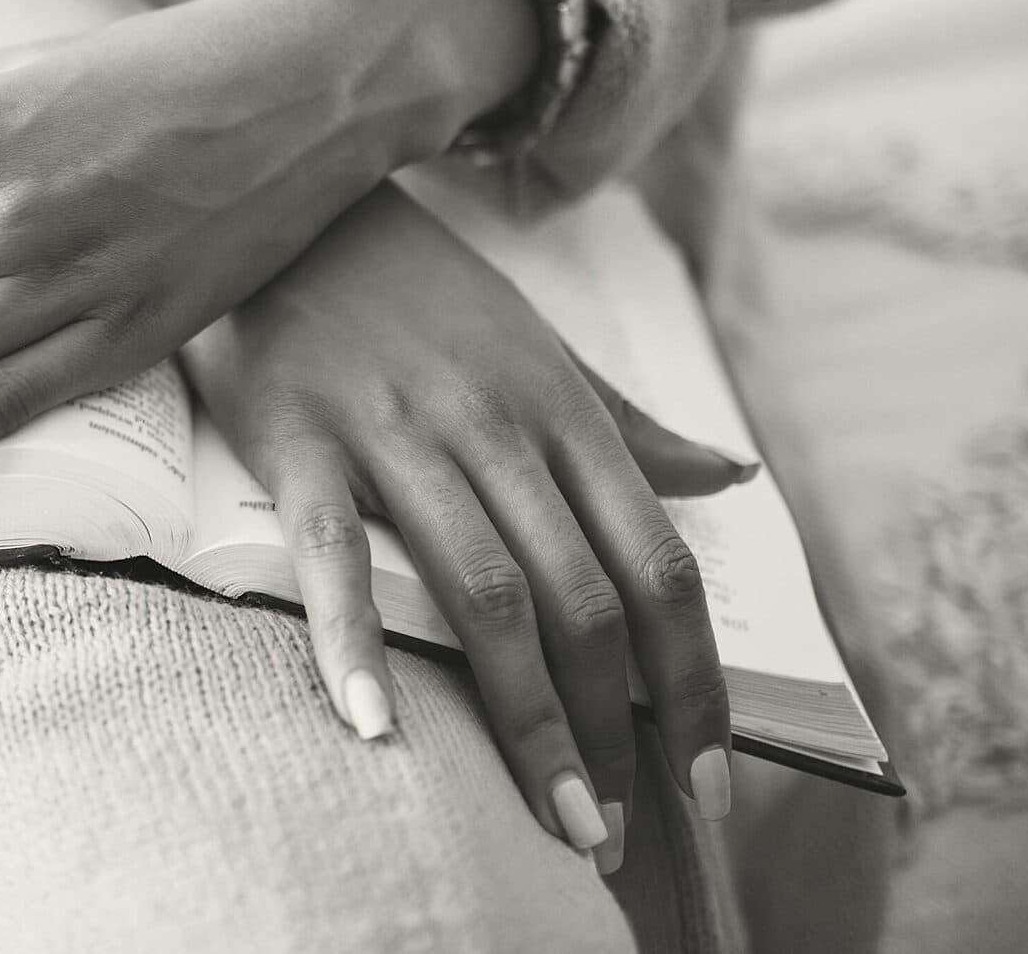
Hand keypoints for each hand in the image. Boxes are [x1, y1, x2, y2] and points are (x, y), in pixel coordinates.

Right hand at [181, 184, 751, 872]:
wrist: (301, 200)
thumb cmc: (424, 295)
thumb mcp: (541, 350)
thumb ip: (630, 426)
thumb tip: (727, 482)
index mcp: (562, 411)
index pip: (655, 562)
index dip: (693, 675)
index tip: (706, 773)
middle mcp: (495, 426)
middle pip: (582, 595)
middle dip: (614, 723)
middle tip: (618, 826)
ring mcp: (396, 433)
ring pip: (483, 587)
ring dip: (526, 714)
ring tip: (553, 810)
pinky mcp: (300, 440)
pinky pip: (331, 553)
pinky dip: (351, 641)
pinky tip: (372, 724)